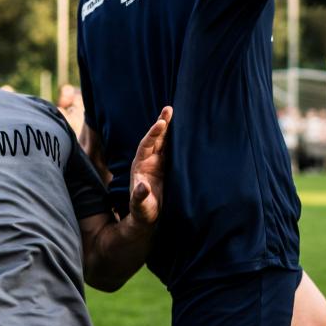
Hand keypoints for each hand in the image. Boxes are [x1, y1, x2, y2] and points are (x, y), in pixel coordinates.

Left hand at [128, 106, 171, 224]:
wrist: (150, 217)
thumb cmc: (144, 212)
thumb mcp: (141, 206)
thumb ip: (140, 197)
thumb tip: (142, 186)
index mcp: (140, 165)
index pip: (146, 145)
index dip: (153, 134)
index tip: (161, 123)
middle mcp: (149, 160)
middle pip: (156, 138)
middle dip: (162, 123)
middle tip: (169, 109)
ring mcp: (159, 162)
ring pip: (165, 141)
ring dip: (171, 128)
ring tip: (174, 111)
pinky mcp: (168, 167)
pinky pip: (173, 149)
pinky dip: (178, 139)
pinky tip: (186, 130)